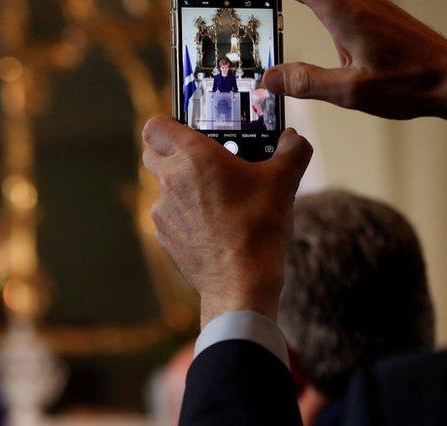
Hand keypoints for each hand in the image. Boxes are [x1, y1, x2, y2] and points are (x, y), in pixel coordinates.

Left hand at [142, 117, 312, 326]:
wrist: (240, 280)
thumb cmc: (258, 227)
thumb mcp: (285, 181)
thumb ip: (293, 150)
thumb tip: (294, 139)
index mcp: (193, 157)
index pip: (155, 126)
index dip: (167, 124)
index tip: (185, 128)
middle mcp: (170, 180)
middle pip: (152, 153)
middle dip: (170, 150)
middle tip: (201, 157)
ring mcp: (162, 210)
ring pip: (160, 185)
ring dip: (178, 184)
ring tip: (212, 193)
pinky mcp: (163, 234)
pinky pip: (166, 213)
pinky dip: (182, 212)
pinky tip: (209, 221)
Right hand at [263, 0, 446, 119]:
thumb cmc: (412, 82)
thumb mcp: (349, 91)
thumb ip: (306, 83)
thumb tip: (272, 78)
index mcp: (346, 16)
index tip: (262, 2)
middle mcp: (360, 4)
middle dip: (294, 1)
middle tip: (269, 6)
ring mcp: (374, 6)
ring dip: (310, 2)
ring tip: (290, 8)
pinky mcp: (382, 14)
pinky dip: (325, 4)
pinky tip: (321, 12)